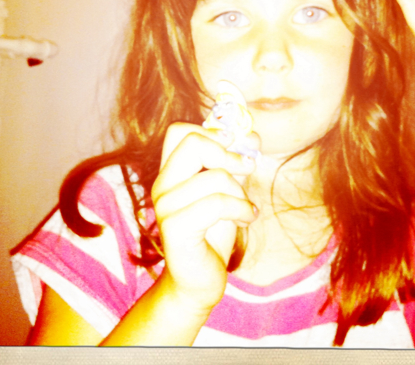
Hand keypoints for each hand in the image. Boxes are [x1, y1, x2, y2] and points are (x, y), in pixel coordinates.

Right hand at [151, 123, 257, 311]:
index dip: (212, 131)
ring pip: (215, 177)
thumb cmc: (212, 235)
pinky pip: (217, 203)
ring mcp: (165, 206)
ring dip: (241, 193)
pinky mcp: (174, 227)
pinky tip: (246, 219)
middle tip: (247, 170)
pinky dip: (241, 209)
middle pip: (192, 143)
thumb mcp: (227, 192)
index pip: (179, 131)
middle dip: (228, 154)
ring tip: (246, 209)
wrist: (198, 282)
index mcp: (171, 172)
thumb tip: (252, 135)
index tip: (235, 146)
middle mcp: (162, 185)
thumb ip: (235, 164)